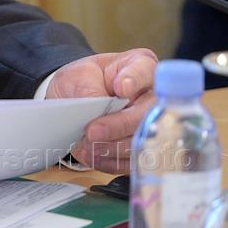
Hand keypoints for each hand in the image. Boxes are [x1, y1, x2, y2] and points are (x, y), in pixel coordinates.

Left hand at [47, 48, 157, 172]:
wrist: (74, 101)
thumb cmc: (82, 81)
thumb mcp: (78, 76)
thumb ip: (88, 90)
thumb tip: (95, 111)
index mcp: (140, 66)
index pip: (145, 71)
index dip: (135, 80)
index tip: (120, 88)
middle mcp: (153, 95)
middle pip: (149, 112)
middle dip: (119, 125)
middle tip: (92, 131)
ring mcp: (152, 124)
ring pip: (145, 140)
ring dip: (114, 147)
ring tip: (88, 146)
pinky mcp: (145, 148)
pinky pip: (135, 160)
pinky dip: (112, 161)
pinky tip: (93, 156)